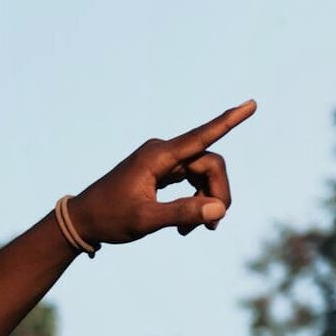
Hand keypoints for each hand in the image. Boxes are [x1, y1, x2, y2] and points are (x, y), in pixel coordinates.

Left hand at [63, 100, 253, 250]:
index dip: (229, 121)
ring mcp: (163, 161)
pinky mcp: (162, 172)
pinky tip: (186, 227)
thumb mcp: (146, 220)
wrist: (83, 220)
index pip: (202, 136)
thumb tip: (219, 209)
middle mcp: (163, 152)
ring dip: (207, 201)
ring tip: (195, 230)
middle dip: (218, 193)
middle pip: (210, 164)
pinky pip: (192, 181)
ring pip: (203, 174)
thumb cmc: (110, 218)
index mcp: (158, 156)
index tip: (252, 104)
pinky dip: (195, 202)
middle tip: (212, 227)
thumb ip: (182, 213)